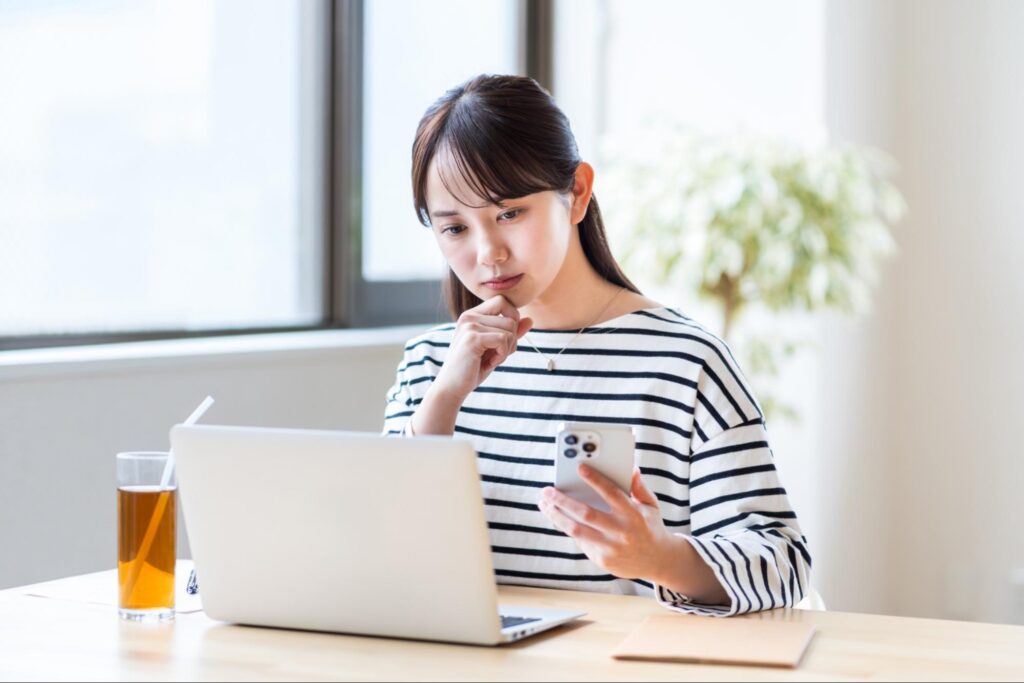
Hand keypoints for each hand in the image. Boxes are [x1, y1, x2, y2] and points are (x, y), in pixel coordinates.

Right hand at [432, 295, 532, 399]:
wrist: (452, 387)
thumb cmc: (473, 368)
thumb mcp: (495, 348)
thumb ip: (511, 333)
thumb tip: (530, 320)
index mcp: (472, 315)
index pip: (502, 301)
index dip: (512, 318)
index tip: (503, 339)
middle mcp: (469, 316)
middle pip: (511, 317)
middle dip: (512, 339)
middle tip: (498, 354)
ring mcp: (470, 325)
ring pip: (510, 329)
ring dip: (507, 349)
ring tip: (491, 359)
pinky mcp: (473, 338)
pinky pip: (504, 340)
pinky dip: (502, 355)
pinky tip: (489, 363)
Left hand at [538, 466, 675, 581]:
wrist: (659, 561)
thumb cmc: (650, 526)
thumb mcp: (650, 505)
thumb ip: (639, 487)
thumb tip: (631, 468)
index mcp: (633, 514)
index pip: (611, 493)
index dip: (594, 479)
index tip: (578, 467)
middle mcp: (621, 531)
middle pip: (586, 513)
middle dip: (563, 500)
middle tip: (547, 490)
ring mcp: (611, 548)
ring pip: (577, 530)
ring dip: (557, 516)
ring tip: (545, 504)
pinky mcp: (603, 560)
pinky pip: (581, 541)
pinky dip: (568, 528)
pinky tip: (557, 517)